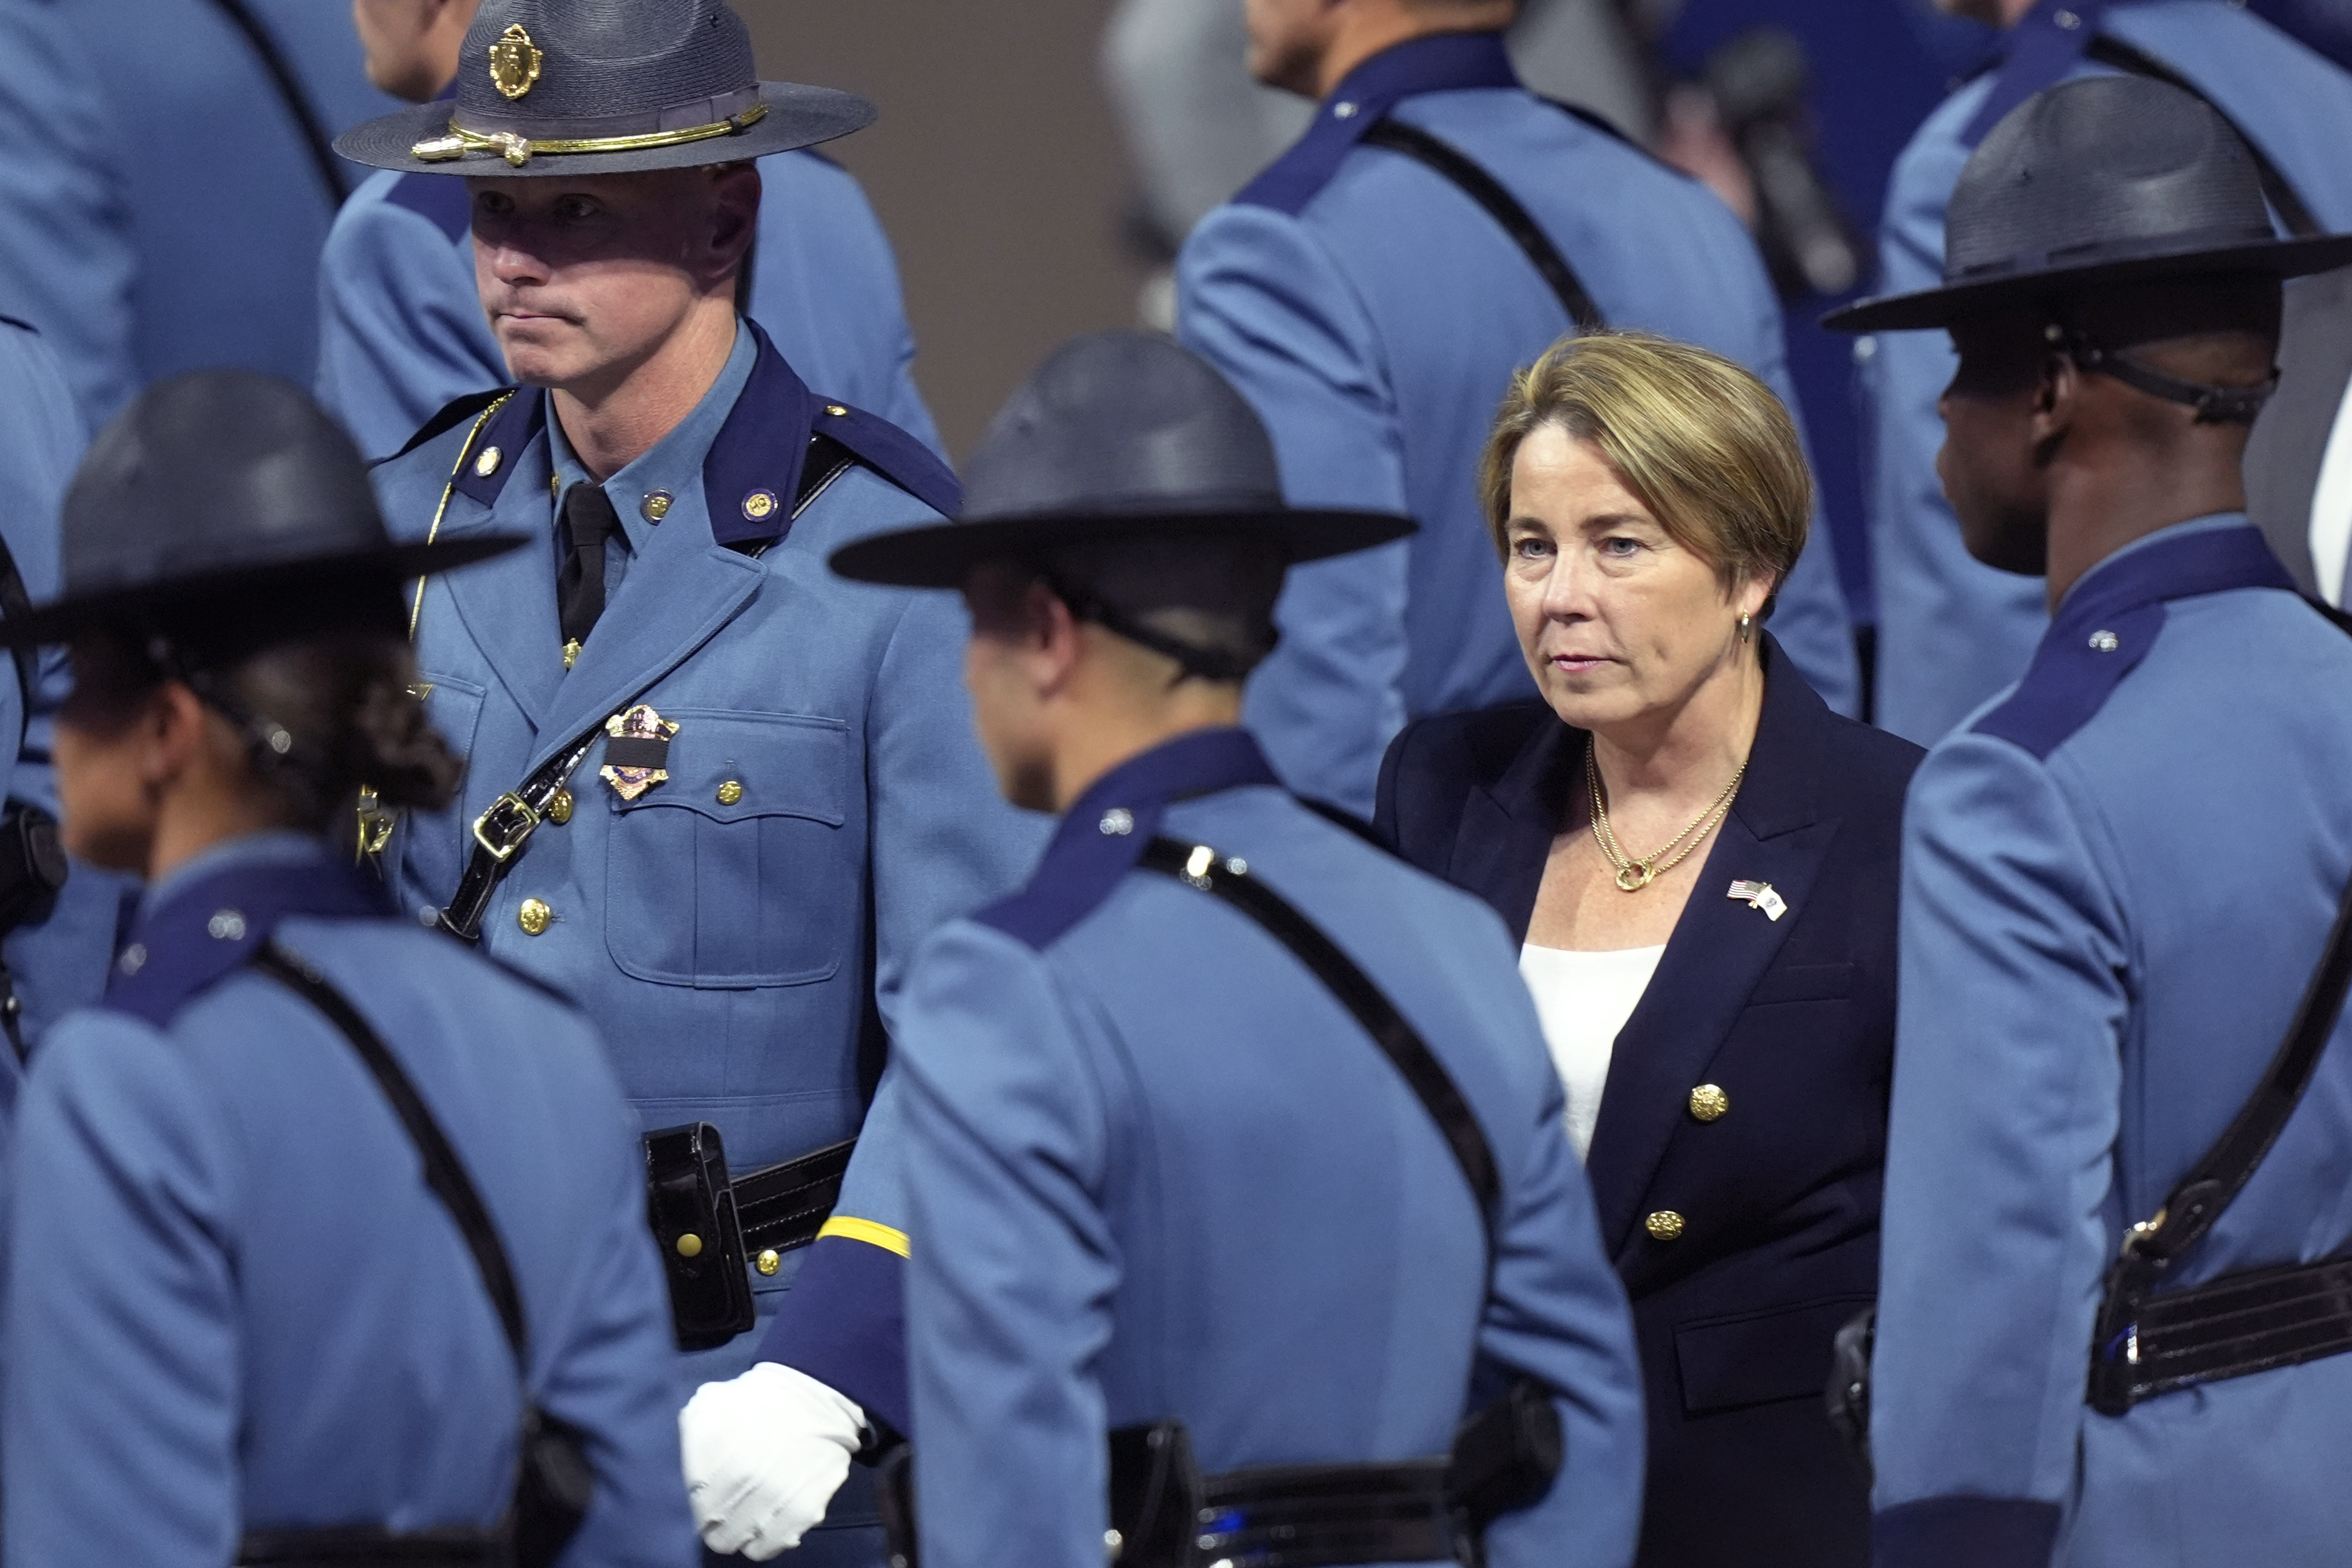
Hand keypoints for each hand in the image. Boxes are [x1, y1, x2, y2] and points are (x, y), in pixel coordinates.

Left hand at [680, 1361, 866, 1559]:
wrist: (816, 1399)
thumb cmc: (756, 1402)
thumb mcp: (709, 1404)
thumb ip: (687, 1435)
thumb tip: (678, 1469)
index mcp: (709, 1448)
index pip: (688, 1501)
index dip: (694, 1501)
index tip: (705, 1495)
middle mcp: (739, 1477)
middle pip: (710, 1528)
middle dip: (714, 1521)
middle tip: (726, 1506)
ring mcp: (771, 1498)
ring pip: (736, 1542)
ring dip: (739, 1531)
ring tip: (749, 1511)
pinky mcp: (801, 1512)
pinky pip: (766, 1547)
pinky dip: (764, 1540)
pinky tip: (768, 1519)